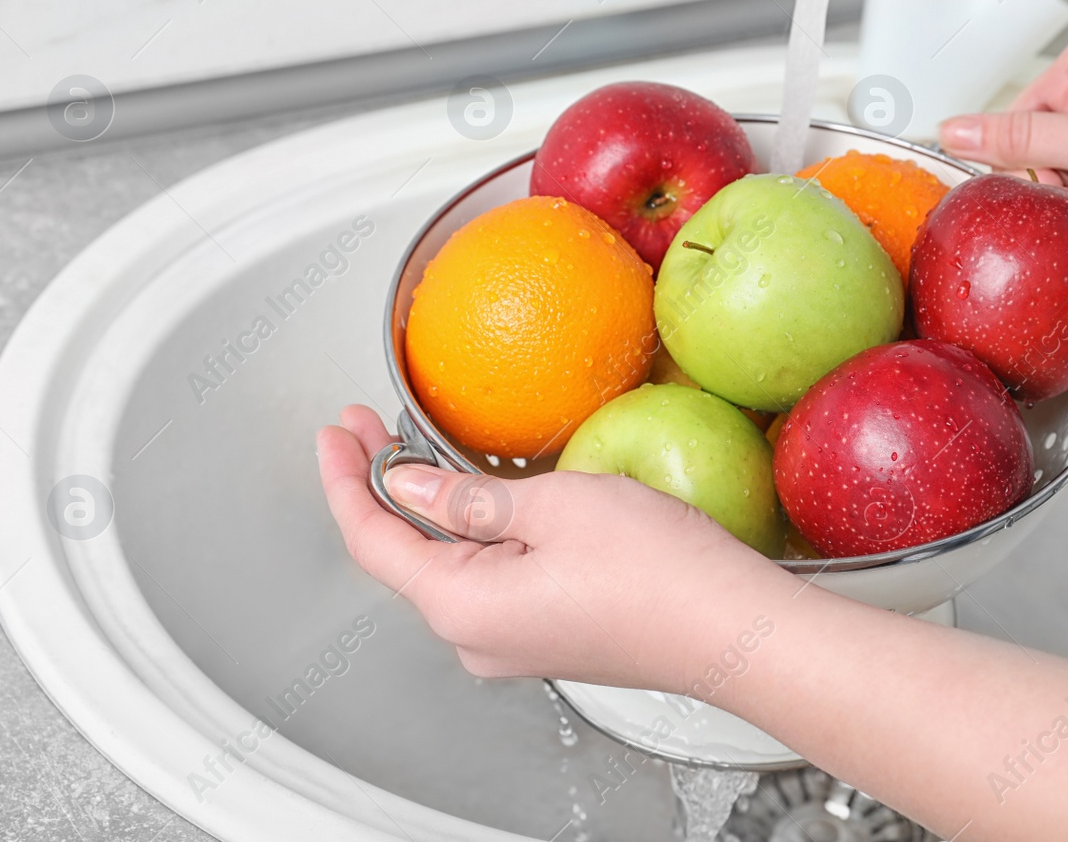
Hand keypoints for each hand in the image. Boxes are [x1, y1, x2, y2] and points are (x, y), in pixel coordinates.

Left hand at [316, 405, 793, 692]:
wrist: (732, 629)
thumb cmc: (657, 571)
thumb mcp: (552, 506)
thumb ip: (468, 496)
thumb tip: (410, 484)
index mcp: (462, 606)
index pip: (373, 539)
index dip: (346, 480)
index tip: (334, 432)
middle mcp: (477, 638)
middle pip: (405, 554)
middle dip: (384, 485)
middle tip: (369, 424)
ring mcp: (512, 642)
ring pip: (448, 565)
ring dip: (430, 506)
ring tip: (419, 450)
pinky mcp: (546, 634)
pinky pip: (488, 577)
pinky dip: (471, 532)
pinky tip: (481, 498)